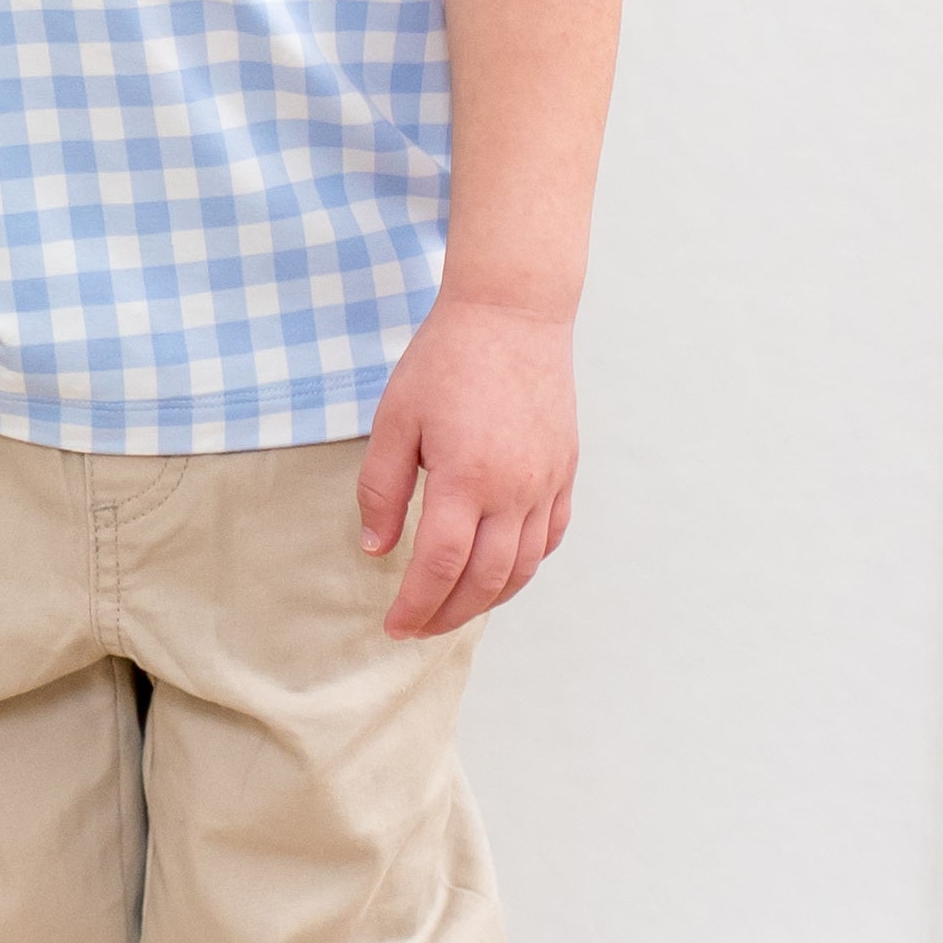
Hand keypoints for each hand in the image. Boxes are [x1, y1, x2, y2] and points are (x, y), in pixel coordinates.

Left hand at [355, 294, 577, 639]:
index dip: (416, 604)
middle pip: (486, 581)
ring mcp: (547, 484)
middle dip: (448, 615)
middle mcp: (516, 491)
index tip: (394, 625)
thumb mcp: (395, 420)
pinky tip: (498, 573)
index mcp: (468, 479)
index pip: (441, 567)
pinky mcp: (565, 471)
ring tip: (452, 610)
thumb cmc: (445, 361)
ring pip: (523, 568)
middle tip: (416, 628)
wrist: (511, 314)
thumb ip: (382, 489)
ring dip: (487, 601)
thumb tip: (377, 549)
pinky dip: (524, 567)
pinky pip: (551, 538)